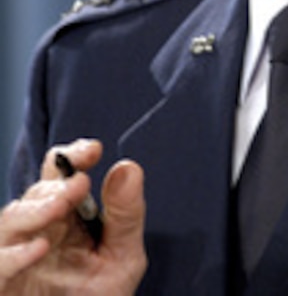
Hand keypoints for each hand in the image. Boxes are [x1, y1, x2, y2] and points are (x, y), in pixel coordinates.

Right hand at [0, 139, 146, 294]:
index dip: (73, 156)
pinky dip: (13, 256)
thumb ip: (126, 215)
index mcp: (67, 216)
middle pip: (36, 192)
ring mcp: (16, 257)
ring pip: (9, 220)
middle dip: (56, 184)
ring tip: (59, 207)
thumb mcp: (121, 257)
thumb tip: (128, 167)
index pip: (61, 174)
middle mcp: (38, 230)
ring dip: (34, 210)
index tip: (93, 151)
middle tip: (80, 184)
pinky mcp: (3, 285)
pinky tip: (39, 248)